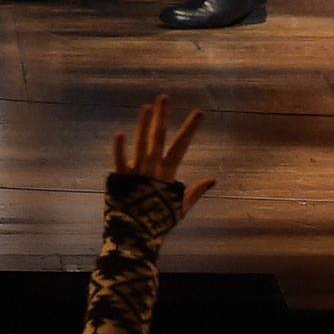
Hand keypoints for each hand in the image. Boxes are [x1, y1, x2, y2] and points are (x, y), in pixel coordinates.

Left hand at [112, 95, 218, 213]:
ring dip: (143, 124)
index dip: (190, 128)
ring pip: (140, 143)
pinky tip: (120, 132)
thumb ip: (195, 192)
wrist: (134, 236)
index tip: (199, 112)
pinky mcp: (120, 179)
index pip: (181, 146)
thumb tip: (214, 180)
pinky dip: (119, 147)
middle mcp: (152, 168)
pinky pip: (119, 160)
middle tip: (163, 97)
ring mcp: (136, 172)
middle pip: (158, 137)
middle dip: (162, 116)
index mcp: (168, 174)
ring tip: (146, 107)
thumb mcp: (180, 208)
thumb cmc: (158, 223)